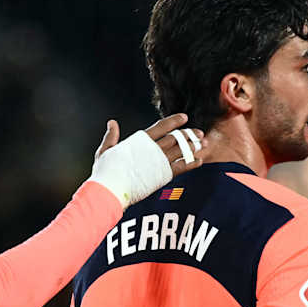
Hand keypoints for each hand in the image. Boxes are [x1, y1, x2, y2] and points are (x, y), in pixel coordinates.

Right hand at [90, 114, 206, 206]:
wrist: (110, 189)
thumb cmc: (105, 172)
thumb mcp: (105, 150)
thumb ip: (111, 136)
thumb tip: (112, 122)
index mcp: (140, 140)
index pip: (162, 126)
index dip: (175, 121)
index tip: (185, 117)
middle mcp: (152, 148)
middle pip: (176, 137)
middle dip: (189, 134)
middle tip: (199, 133)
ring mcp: (159, 161)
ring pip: (181, 150)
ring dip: (193, 146)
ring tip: (202, 144)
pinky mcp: (163, 175)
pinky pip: (181, 167)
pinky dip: (191, 163)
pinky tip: (199, 161)